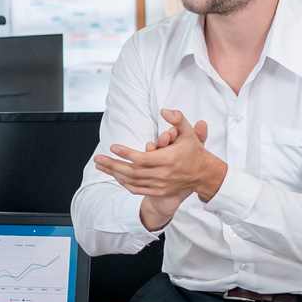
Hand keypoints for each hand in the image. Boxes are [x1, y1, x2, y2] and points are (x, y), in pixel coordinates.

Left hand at [97, 109, 222, 227]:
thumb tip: (164, 110)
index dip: (126, 153)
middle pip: (132, 171)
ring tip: (101, 166)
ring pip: (132, 181)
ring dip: (115, 174)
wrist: (204, 174)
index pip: (142, 158)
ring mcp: (160, 185)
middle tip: (98, 158)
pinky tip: (115, 176)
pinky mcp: (159, 191)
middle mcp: (163, 174)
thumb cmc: (194, 151)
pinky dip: (124, 183)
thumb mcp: (189, 132)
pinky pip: (137, 189)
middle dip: (113, 165)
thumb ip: (178, 119)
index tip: (113, 147)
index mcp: (168, 159)